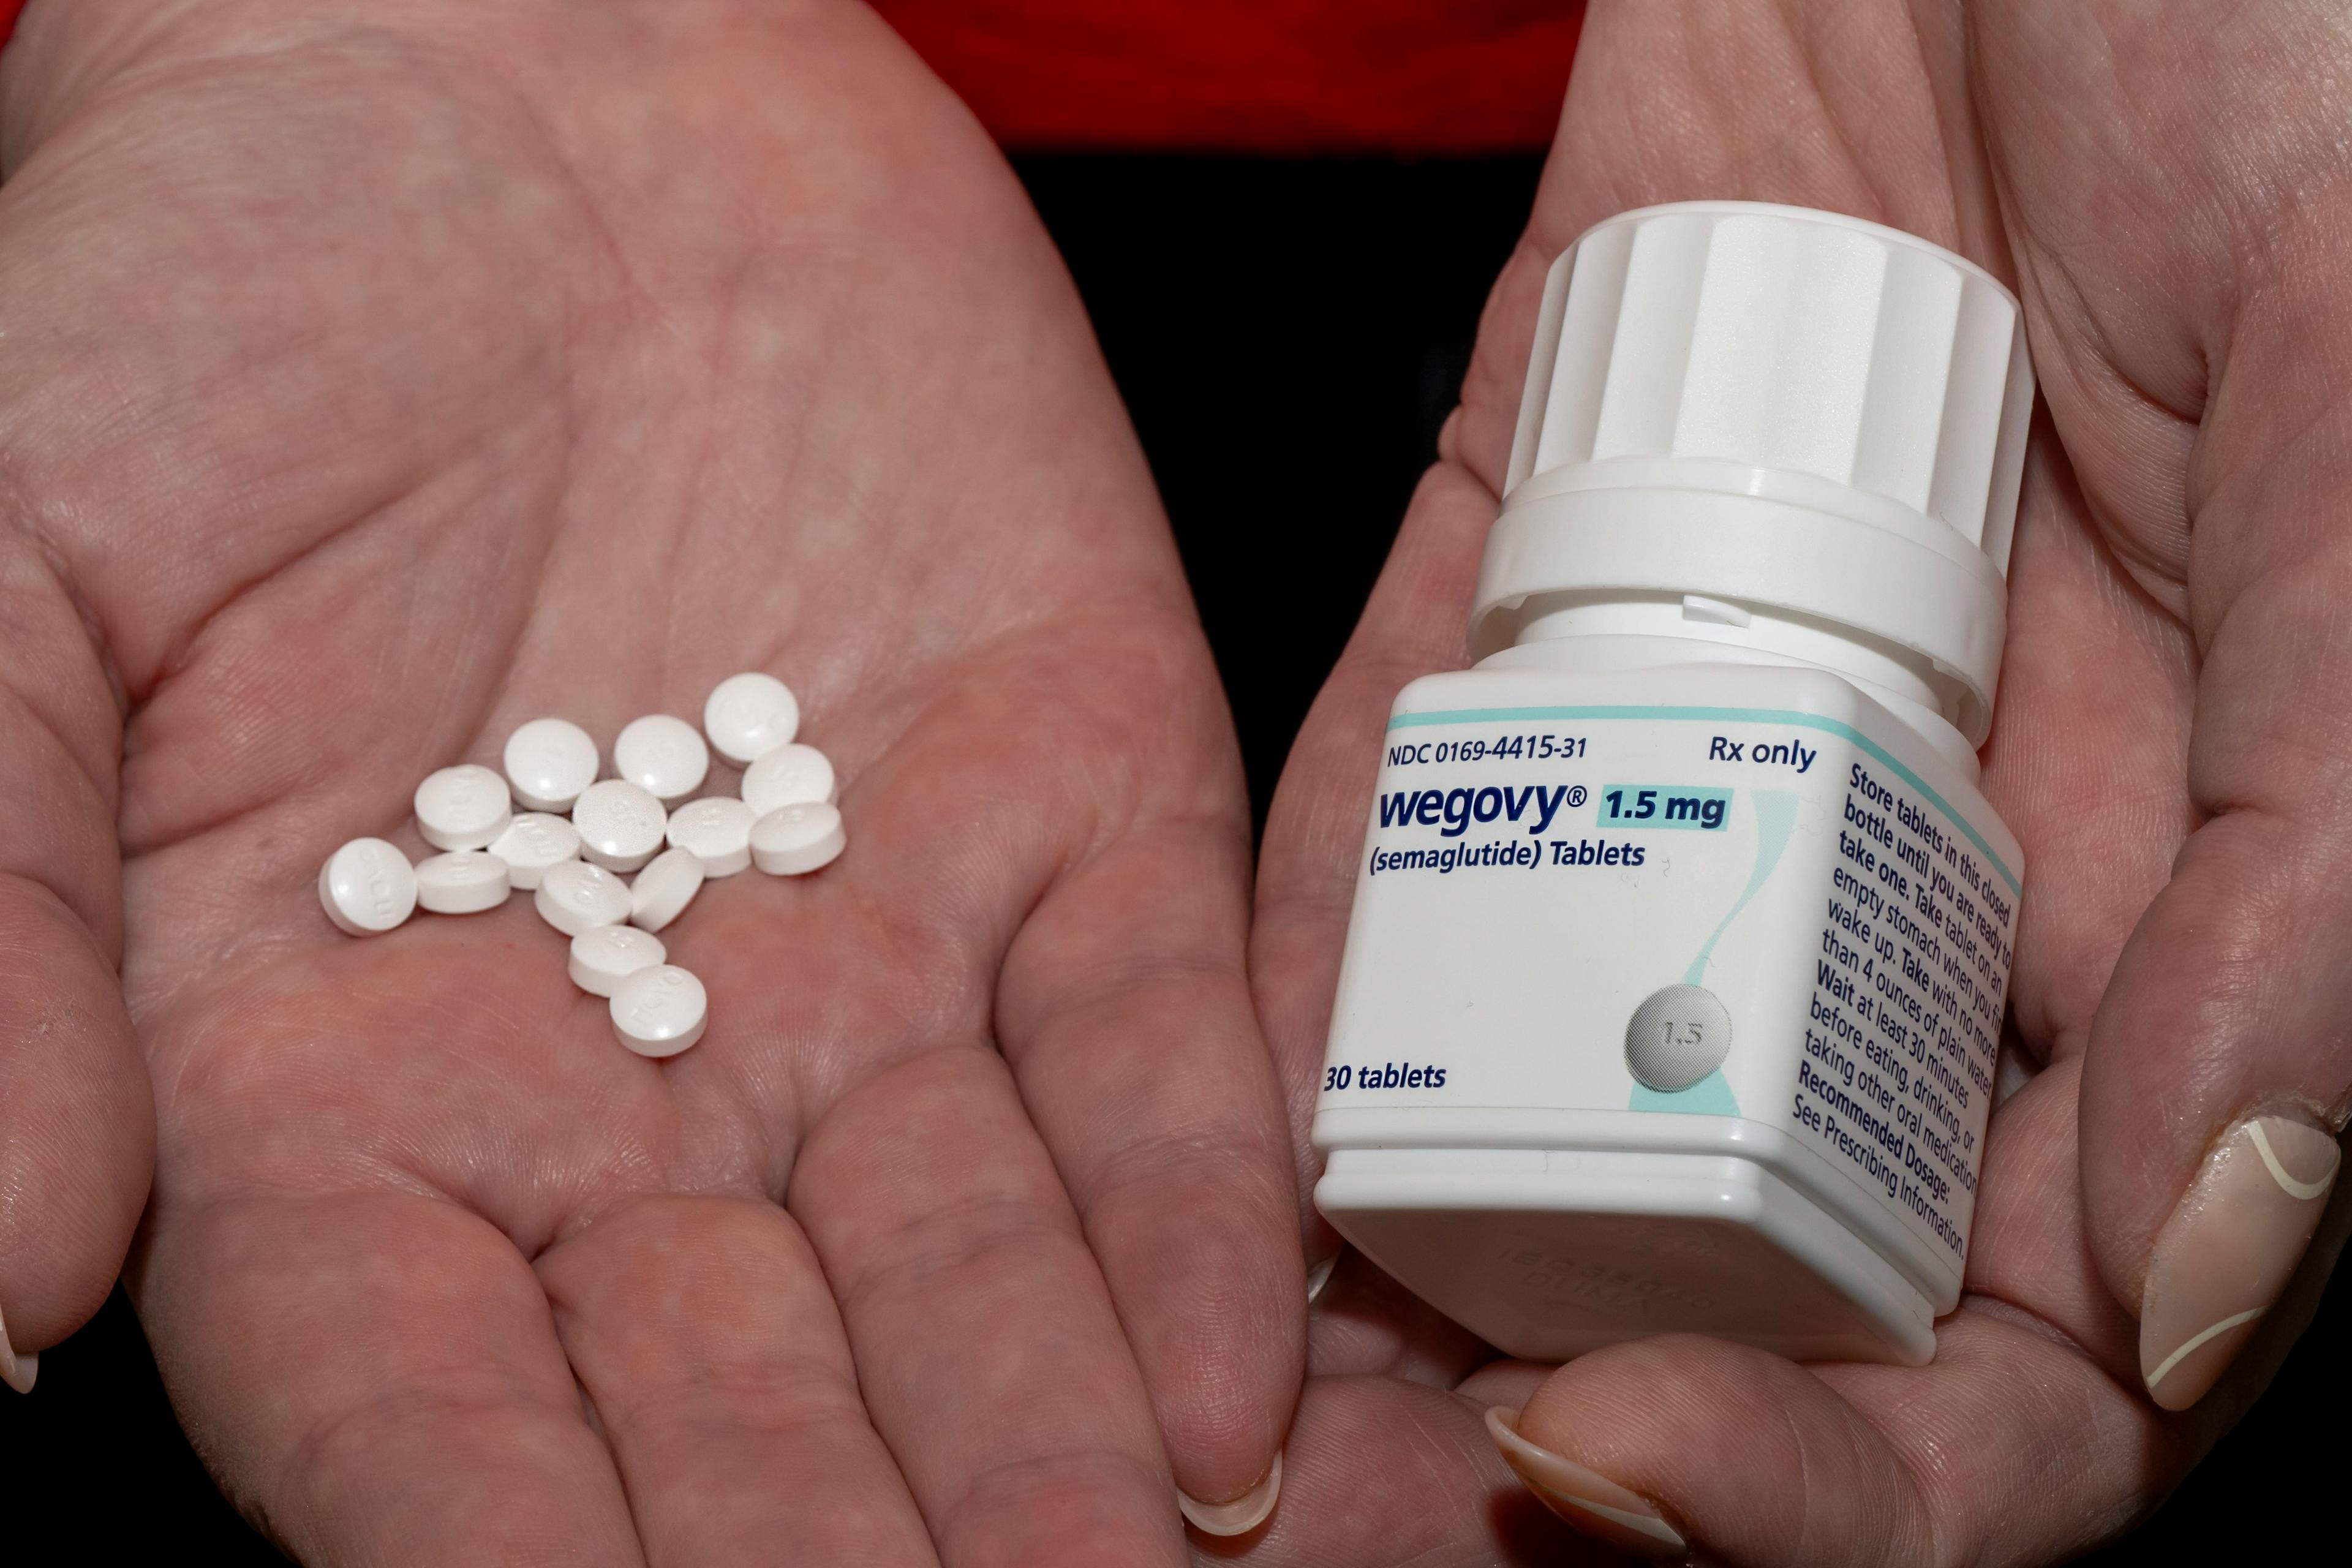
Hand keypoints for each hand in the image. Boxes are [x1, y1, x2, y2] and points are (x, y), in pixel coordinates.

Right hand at [0, 1, 1301, 1558]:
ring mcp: (865, 957)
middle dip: (829, 1553)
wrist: (488, 83)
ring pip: (968, 1263)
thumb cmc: (186, 320)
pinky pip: (1134, 1044)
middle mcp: (630, 1082)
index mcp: (343, 1093)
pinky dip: (1191, 1202)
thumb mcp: (6, 591)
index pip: (421, 1413)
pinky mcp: (1061, 802)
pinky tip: (1233, 1379)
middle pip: (732, 1396)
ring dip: (1040, 1441)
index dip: (500, 1556)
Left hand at [1244, 1, 2351, 1560]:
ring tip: (1222, 1357)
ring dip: (1395, 1229)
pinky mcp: (1517, 584)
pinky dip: (1307, 949)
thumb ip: (2329, 848)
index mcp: (2182, 922)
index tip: (1633, 1467)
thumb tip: (2192, 1263)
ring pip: (1546, 1063)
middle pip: (1745, 1256)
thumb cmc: (2288, 76)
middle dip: (1567, 1393)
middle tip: (1363, 1484)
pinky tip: (1212, 1091)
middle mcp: (1928, 880)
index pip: (2020, 1331)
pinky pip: (1390, 810)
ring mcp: (1703, 738)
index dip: (1852, 1464)